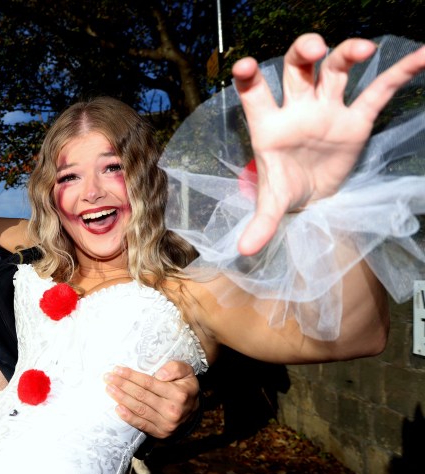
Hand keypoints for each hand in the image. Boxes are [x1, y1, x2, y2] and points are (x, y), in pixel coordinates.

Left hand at [105, 360, 199, 438]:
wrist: (193, 410)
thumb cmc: (185, 387)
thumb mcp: (187, 372)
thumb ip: (175, 368)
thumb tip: (160, 375)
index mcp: (179, 394)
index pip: (149, 383)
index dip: (132, 376)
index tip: (117, 369)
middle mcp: (173, 410)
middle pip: (141, 395)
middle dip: (122, 385)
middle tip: (108, 377)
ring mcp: (167, 424)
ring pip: (139, 409)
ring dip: (121, 398)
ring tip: (109, 389)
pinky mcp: (161, 433)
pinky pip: (141, 424)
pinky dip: (128, 417)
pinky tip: (117, 409)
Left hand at [232, 33, 424, 255]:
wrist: (312, 197)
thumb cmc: (286, 189)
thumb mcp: (273, 204)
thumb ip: (261, 223)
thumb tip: (245, 250)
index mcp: (269, 124)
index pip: (255, 93)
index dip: (248, 77)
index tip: (242, 65)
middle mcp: (297, 109)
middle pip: (298, 67)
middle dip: (304, 51)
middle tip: (315, 47)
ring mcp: (328, 110)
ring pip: (335, 69)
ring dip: (347, 53)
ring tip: (363, 48)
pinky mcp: (357, 119)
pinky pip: (378, 91)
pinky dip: (399, 73)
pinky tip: (421, 55)